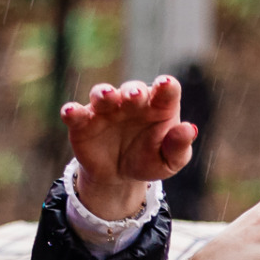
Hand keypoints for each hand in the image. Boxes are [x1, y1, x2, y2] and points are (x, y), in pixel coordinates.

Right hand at [61, 77, 197, 221]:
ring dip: (103, 93)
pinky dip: (72, 111)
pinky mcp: (83, 122)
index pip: (166, 91)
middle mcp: (131, 103)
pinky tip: (70, 112)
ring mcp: (106, 110)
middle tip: (135, 96)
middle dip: (133, 91)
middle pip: (133, 90)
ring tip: (107, 96)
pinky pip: (76, 113)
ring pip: (102, 94)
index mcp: (158, 107)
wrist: (119, 175)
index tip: (166, 85)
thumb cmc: (149, 160)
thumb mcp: (169, 161)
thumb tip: (190, 129)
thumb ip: (179, 146)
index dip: (166, 87)